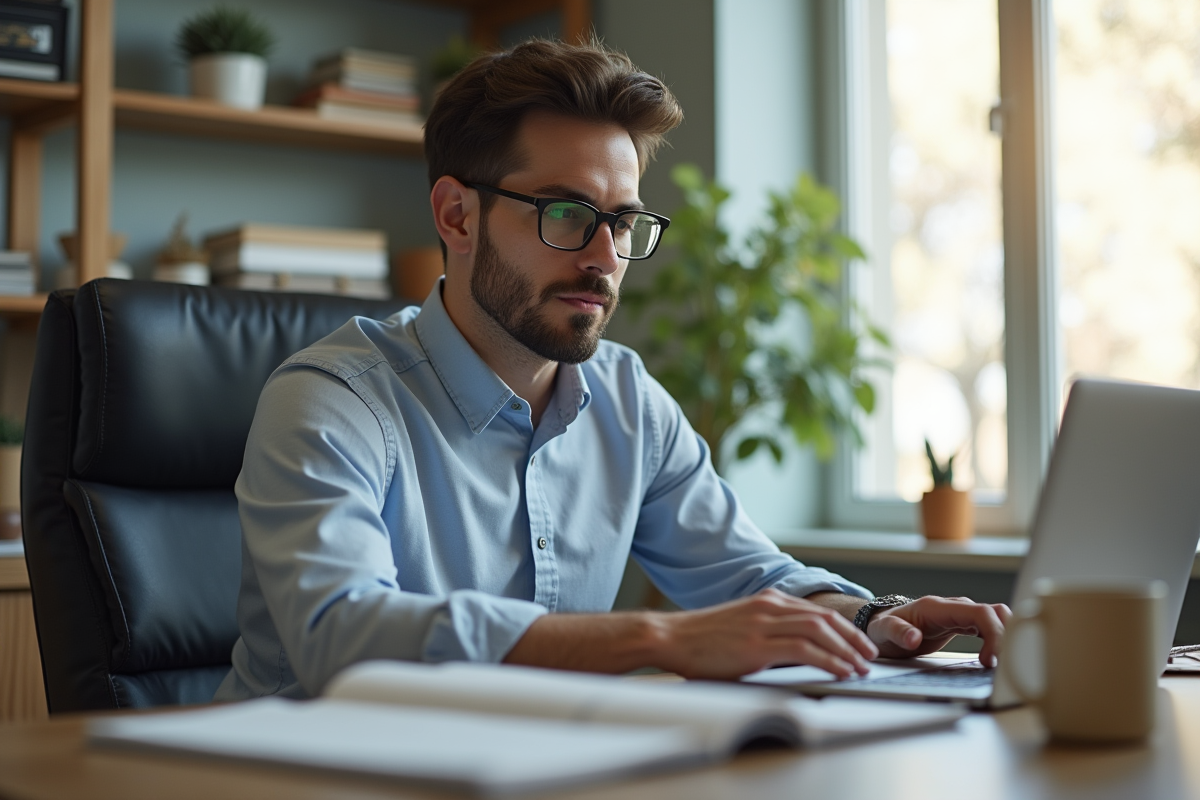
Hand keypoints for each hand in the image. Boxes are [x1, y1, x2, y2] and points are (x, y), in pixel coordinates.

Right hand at [655, 588, 878, 679]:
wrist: (671, 637)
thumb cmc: (701, 640)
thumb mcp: (741, 628)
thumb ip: (767, 632)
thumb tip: (795, 653)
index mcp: (766, 601)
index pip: (816, 611)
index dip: (843, 628)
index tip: (858, 643)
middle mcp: (769, 606)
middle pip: (825, 618)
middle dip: (852, 638)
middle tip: (869, 656)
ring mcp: (763, 623)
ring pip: (820, 631)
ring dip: (846, 650)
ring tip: (860, 667)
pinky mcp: (757, 644)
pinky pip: (804, 650)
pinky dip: (828, 660)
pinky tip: (839, 671)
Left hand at [866, 596, 1011, 666]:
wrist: (881, 624)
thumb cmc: (883, 627)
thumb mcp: (884, 631)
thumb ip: (897, 632)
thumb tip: (913, 638)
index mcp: (938, 608)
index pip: (980, 612)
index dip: (993, 633)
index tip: (990, 660)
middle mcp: (953, 607)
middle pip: (994, 614)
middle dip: (1006, 637)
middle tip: (1003, 666)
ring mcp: (960, 615)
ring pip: (996, 618)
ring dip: (1005, 638)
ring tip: (1004, 664)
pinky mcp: (963, 624)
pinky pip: (989, 627)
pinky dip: (998, 640)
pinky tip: (999, 659)